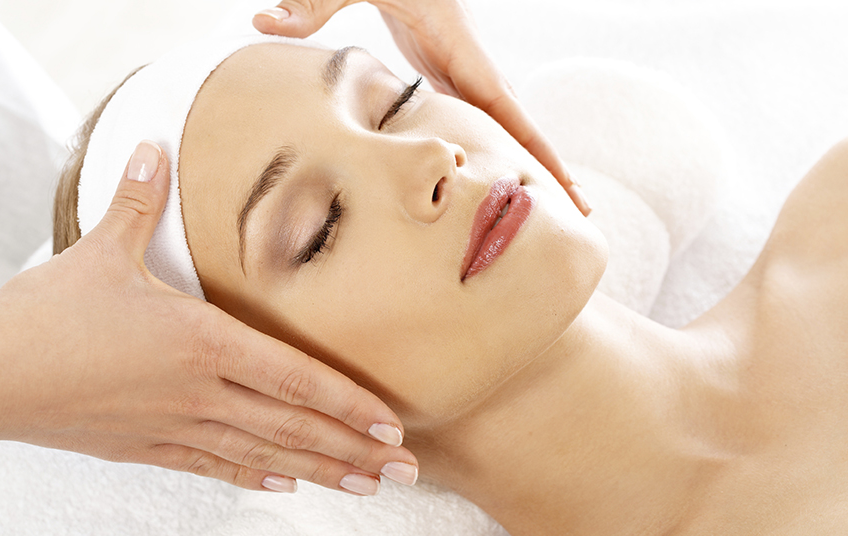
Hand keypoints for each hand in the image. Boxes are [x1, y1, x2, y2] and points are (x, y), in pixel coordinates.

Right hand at [0, 142, 415, 495]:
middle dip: (352, 448)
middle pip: (292, 425)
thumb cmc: (43, 319)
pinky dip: (252, 475)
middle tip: (402, 470)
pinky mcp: (147, 446)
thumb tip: (153, 146)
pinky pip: (212, 465)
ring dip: (318, 470)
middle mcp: (199, 391)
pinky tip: (281, 485)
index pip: (294, 376)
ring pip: (263, 453)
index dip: (347, 402)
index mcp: (202, 341)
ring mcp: (175, 425)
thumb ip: (139, 202)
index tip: (390, 422)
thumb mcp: (99, 250)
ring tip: (362, 486)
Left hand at [253, 0, 591, 214]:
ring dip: (529, 160)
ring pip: (503, 123)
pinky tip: (499, 173)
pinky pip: (477, 116)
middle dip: (551, 167)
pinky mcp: (444, 68)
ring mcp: (460, 66)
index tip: (565, 187)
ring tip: (555, 204)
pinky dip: (498, 146)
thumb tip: (264, 20)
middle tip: (583, 213)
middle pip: (520, 124)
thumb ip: (313, 2)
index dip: (537, 150)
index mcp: (459, 46)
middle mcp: (470, 60)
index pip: (507, 108)